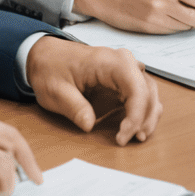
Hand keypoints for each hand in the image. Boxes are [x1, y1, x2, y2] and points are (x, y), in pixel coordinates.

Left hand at [26, 37, 161, 145]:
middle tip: (134, 139)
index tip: (122, 136)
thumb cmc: (51, 69)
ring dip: (149, 114)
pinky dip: (143, 109)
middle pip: (148, 90)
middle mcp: (123, 61)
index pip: (136, 88)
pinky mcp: (123, 77)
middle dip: (145, 117)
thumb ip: (74, 108)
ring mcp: (125, 68)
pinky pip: (142, 92)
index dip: (135, 115)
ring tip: (138, 135)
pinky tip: (136, 125)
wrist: (46, 56)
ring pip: (149, 91)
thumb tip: (89, 126)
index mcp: (109, 61)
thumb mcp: (56, 91)